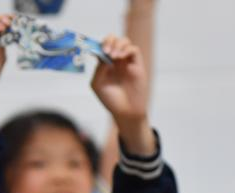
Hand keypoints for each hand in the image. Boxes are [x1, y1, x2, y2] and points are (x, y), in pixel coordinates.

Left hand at [91, 36, 152, 154]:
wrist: (125, 112)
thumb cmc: (110, 100)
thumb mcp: (97, 84)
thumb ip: (98, 68)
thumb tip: (104, 55)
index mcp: (105, 63)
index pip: (103, 45)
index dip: (100, 43)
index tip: (97, 49)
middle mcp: (117, 61)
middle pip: (114, 39)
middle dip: (109, 40)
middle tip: (106, 50)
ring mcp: (128, 63)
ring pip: (125, 41)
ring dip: (118, 44)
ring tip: (113, 56)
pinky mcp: (138, 66)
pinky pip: (134, 50)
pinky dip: (127, 49)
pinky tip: (120, 57)